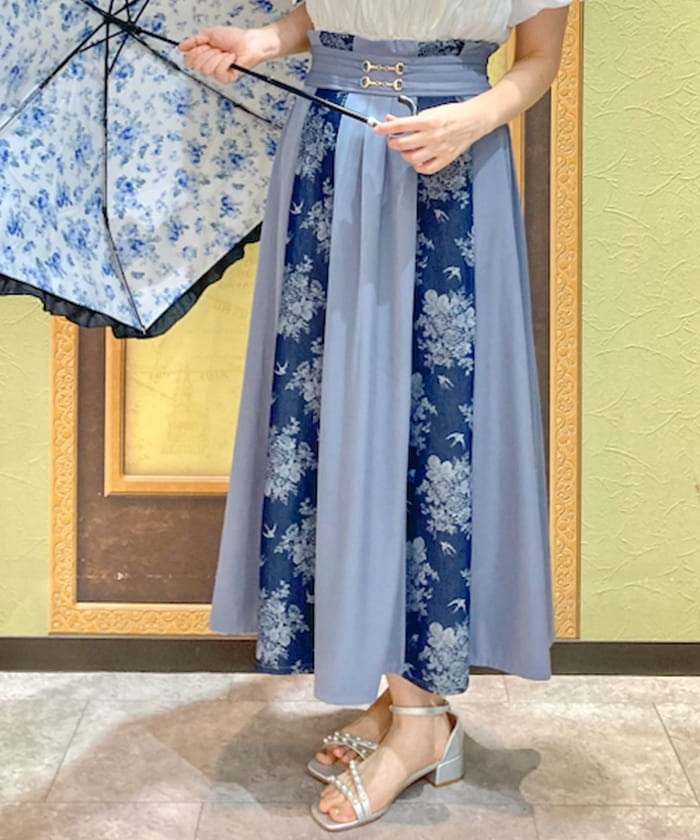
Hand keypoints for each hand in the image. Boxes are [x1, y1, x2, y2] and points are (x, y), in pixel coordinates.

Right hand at [178, 26, 268, 83]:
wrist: (249, 42)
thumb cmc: (233, 37)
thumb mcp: (209, 35)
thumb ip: (194, 41)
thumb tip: (181, 47)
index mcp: (203, 56)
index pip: (189, 60)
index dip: (195, 51)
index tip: (204, 44)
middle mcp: (208, 67)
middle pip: (197, 65)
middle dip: (207, 52)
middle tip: (217, 48)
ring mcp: (217, 74)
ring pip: (207, 69)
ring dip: (217, 56)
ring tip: (225, 53)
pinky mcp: (227, 79)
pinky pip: (219, 71)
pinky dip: (225, 61)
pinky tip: (231, 58)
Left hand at [373, 100, 490, 173]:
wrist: (474, 120)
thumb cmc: (452, 114)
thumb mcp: (430, 111)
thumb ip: (410, 119)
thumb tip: (391, 120)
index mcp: (428, 121)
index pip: (400, 125)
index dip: (385, 128)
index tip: (377, 129)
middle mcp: (431, 136)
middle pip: (402, 144)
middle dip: (392, 143)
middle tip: (392, 140)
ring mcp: (437, 149)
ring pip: (411, 158)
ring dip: (404, 154)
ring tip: (406, 149)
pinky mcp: (444, 159)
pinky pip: (425, 168)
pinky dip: (418, 166)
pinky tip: (418, 159)